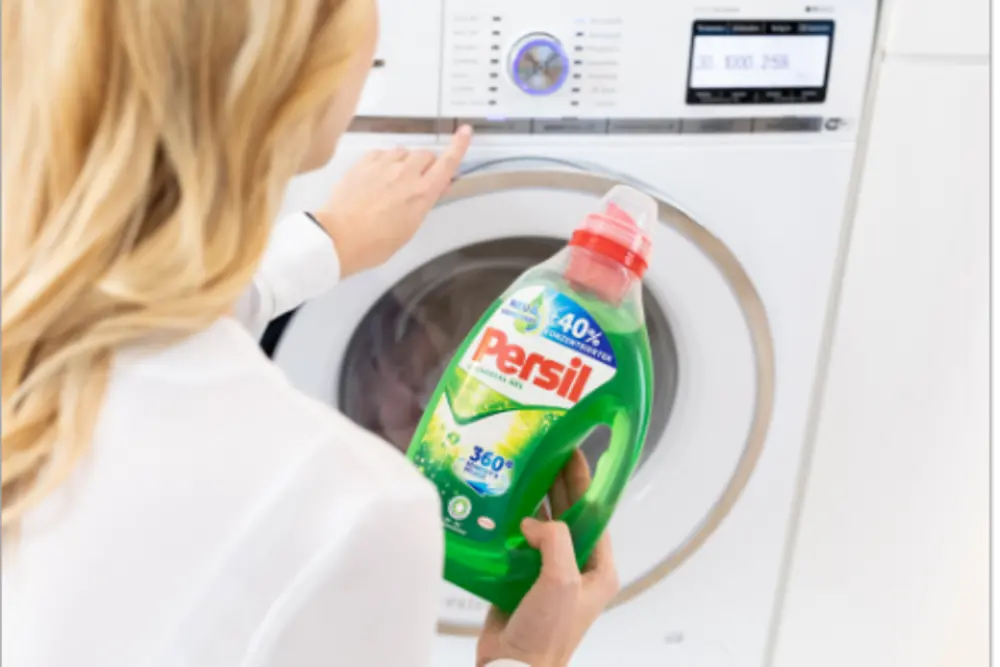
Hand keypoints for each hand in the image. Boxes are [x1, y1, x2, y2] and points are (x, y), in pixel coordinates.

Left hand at [313, 125, 472, 277]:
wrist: (339, 237)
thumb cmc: (375, 243)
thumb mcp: (409, 228)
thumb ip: (423, 203)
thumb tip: (432, 188)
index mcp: (423, 193)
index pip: (447, 163)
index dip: (459, 146)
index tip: (465, 132)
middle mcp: (406, 173)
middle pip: (426, 155)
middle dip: (426, 166)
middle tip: (418, 181)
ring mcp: (384, 165)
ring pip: (403, 152)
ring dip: (404, 162)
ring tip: (393, 182)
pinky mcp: (364, 162)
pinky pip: (382, 153)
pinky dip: (384, 162)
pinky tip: (377, 177)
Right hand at [476, 451, 619, 666]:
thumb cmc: (545, 635)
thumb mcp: (562, 580)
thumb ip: (555, 540)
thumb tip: (532, 523)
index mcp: (598, 568)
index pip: (594, 512)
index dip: (583, 480)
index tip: (572, 450)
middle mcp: (576, 568)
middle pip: (569, 513)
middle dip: (557, 483)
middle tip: (544, 450)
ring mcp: (548, 573)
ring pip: (542, 526)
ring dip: (532, 500)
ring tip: (520, 469)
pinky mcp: (521, 580)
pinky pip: (518, 543)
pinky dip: (510, 524)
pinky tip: (499, 505)